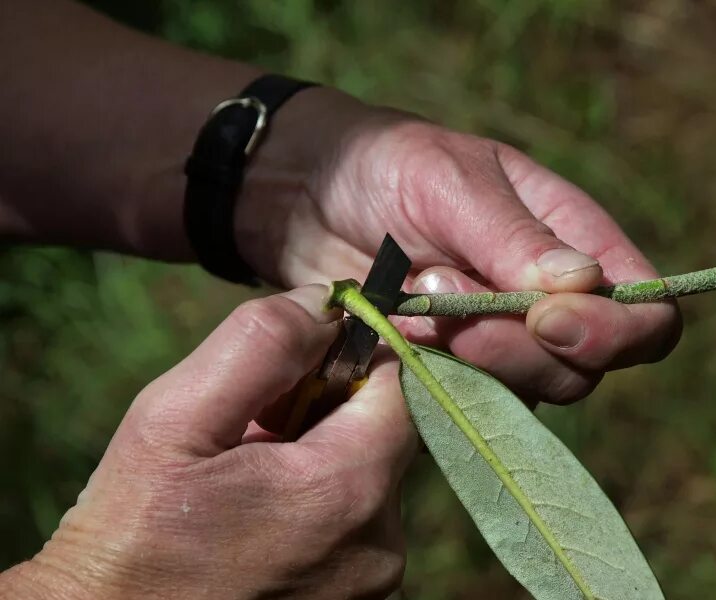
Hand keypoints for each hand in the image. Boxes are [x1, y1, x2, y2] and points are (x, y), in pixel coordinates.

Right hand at [2, 285, 415, 599]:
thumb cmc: (131, 533)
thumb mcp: (175, 418)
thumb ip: (262, 344)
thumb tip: (326, 302)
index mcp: (348, 491)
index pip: (398, 383)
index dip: (353, 353)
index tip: (299, 357)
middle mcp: (380, 543)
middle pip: (384, 428)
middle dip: (327, 404)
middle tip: (254, 419)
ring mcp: (372, 580)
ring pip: (367, 471)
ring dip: (318, 450)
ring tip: (246, 468)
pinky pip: (354, 518)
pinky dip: (317, 494)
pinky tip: (259, 506)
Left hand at [236, 88, 681, 403]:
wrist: (312, 197)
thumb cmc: (389, 167)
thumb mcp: (450, 179)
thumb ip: (513, 235)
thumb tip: (584, 285)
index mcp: (576, 244)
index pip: (645, 315)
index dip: (613, 333)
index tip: (544, 318)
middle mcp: (549, 306)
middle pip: (583, 370)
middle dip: (514, 347)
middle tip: (440, 288)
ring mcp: (498, 346)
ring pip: (523, 397)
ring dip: (466, 358)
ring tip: (409, 300)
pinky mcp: (448, 373)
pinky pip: (462, 404)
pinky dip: (429, 377)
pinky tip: (391, 332)